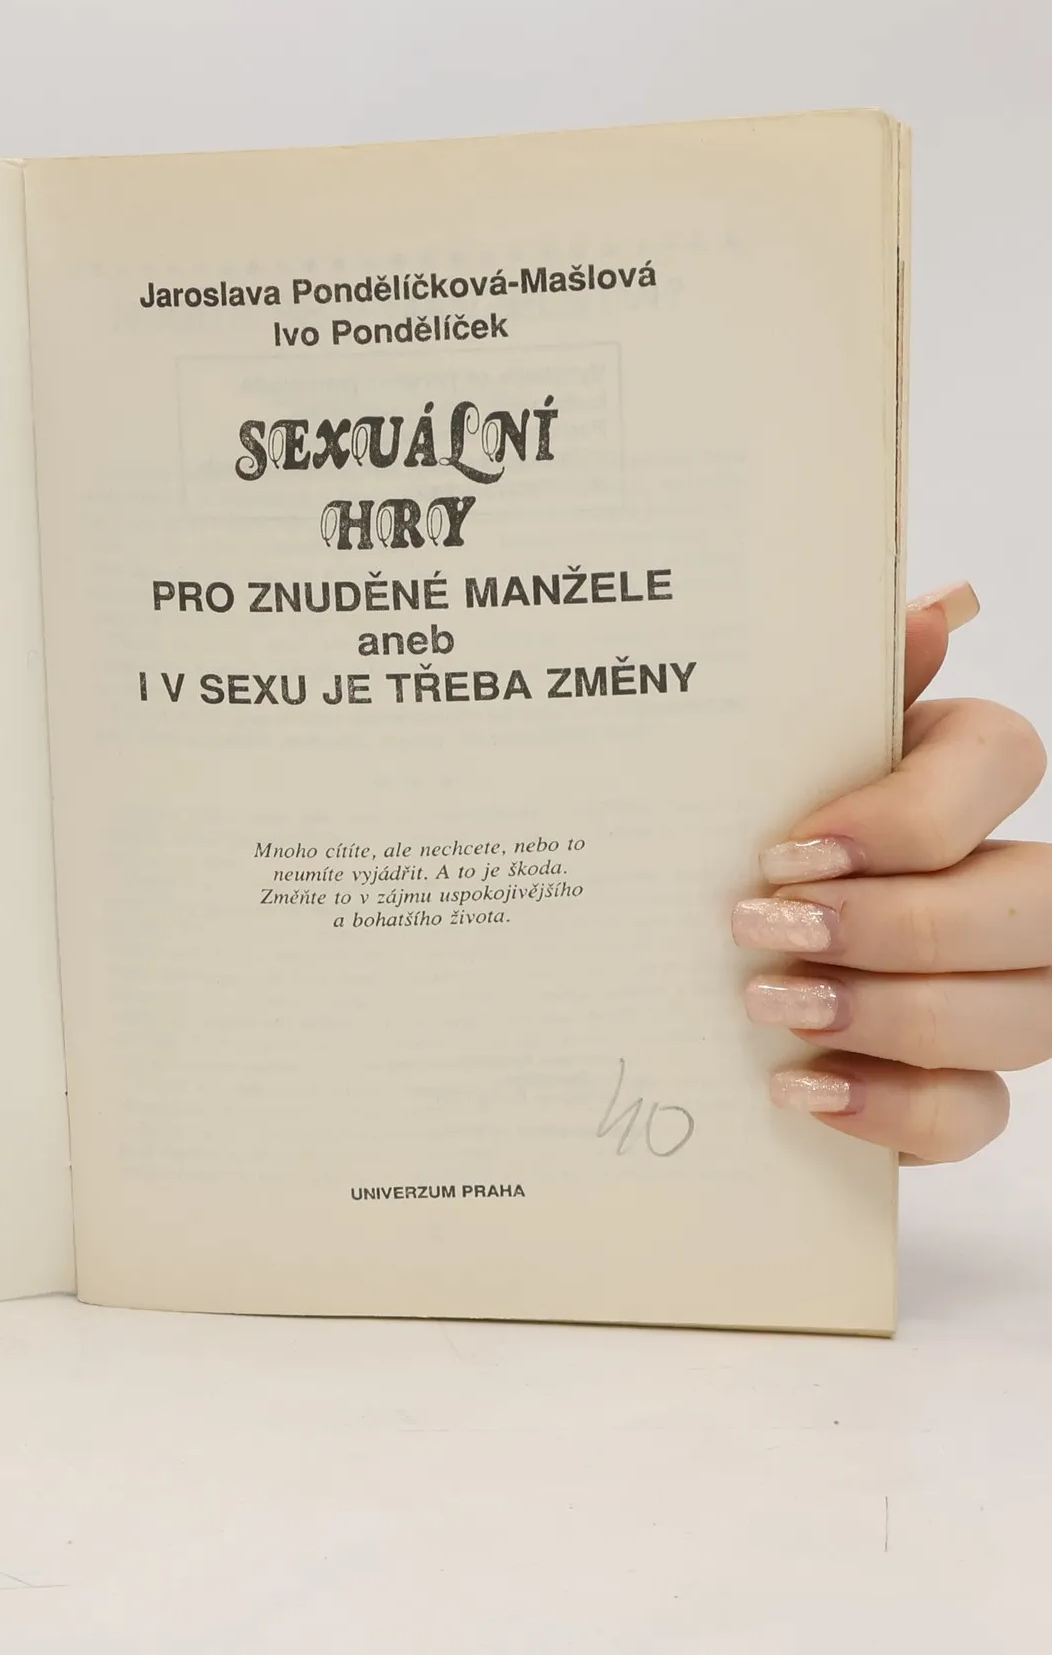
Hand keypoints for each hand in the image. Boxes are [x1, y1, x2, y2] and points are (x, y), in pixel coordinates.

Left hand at [733, 583, 1048, 1162]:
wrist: (698, 948)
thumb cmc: (753, 826)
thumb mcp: (777, 754)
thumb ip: (846, 688)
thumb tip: (936, 604)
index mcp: (964, 776)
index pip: (1005, 761)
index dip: (908, 811)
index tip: (790, 845)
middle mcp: (1007, 882)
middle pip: (1032, 901)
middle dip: (899, 923)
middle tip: (764, 926)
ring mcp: (1000, 992)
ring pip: (1022, 1015)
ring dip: (892, 1015)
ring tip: (771, 1005)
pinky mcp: (957, 1085)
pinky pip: (976, 1113)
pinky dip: (892, 1108)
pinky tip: (800, 1089)